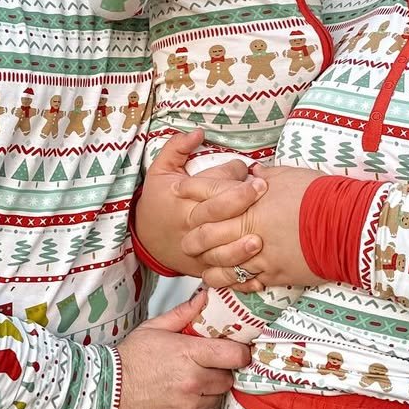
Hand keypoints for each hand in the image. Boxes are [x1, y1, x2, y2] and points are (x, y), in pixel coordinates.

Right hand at [113, 288, 249, 408]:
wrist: (101, 396)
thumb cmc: (127, 362)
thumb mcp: (153, 330)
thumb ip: (184, 314)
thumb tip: (205, 297)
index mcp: (190, 354)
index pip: (235, 355)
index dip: (238, 355)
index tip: (234, 355)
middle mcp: (193, 383)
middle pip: (227, 380)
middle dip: (217, 376)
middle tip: (198, 372)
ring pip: (214, 402)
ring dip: (204, 396)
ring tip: (181, 390)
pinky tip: (173, 406)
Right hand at [135, 130, 265, 274]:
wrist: (145, 237)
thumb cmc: (159, 200)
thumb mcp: (160, 170)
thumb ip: (176, 148)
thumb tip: (198, 132)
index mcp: (181, 199)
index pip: (207, 186)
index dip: (230, 177)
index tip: (252, 173)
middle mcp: (189, 224)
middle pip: (214, 214)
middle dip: (239, 202)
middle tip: (263, 189)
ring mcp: (196, 250)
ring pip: (217, 251)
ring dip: (238, 247)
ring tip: (259, 239)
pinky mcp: (203, 267)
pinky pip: (221, 275)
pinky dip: (239, 277)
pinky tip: (259, 274)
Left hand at [179, 163, 323, 289]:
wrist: (345, 224)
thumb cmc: (318, 195)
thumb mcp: (287, 175)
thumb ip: (263, 176)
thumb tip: (251, 173)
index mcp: (248, 199)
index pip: (208, 192)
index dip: (190, 190)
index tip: (177, 190)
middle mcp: (248, 227)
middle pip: (205, 234)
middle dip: (191, 237)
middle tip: (184, 239)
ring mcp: (258, 254)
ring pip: (219, 263)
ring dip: (207, 263)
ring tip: (201, 263)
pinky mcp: (272, 273)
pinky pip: (243, 281)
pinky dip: (232, 282)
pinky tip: (226, 280)